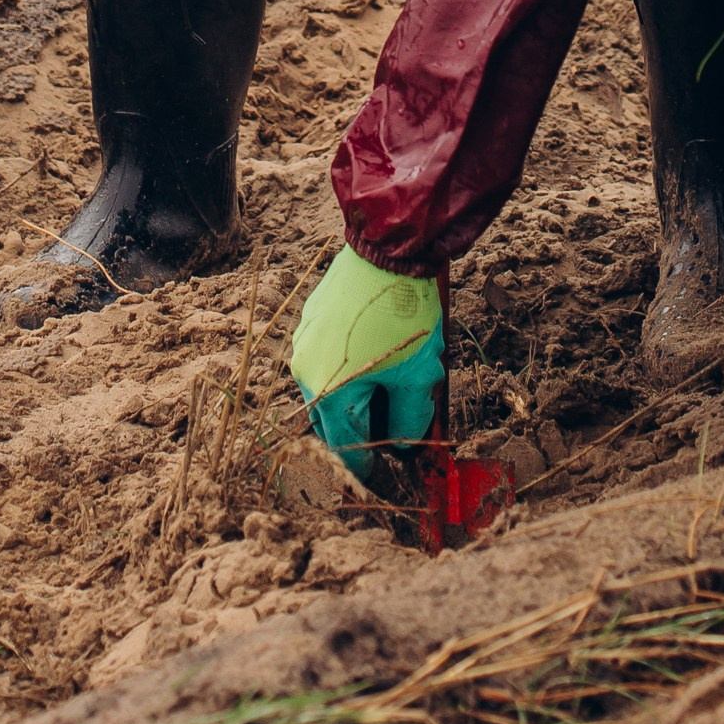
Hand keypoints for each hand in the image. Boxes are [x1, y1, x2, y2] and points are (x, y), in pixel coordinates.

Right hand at [290, 246, 442, 478]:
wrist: (389, 249)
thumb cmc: (403, 316)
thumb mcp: (418, 377)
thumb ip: (409, 421)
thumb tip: (404, 446)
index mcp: (328, 393)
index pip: (346, 448)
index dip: (370, 467)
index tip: (388, 473)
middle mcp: (306, 370)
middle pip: (332, 420)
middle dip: (359, 432)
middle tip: (390, 433)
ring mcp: (305, 341)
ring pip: (329, 386)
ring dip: (354, 396)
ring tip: (389, 389)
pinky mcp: (313, 318)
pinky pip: (327, 356)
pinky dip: (349, 366)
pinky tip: (378, 354)